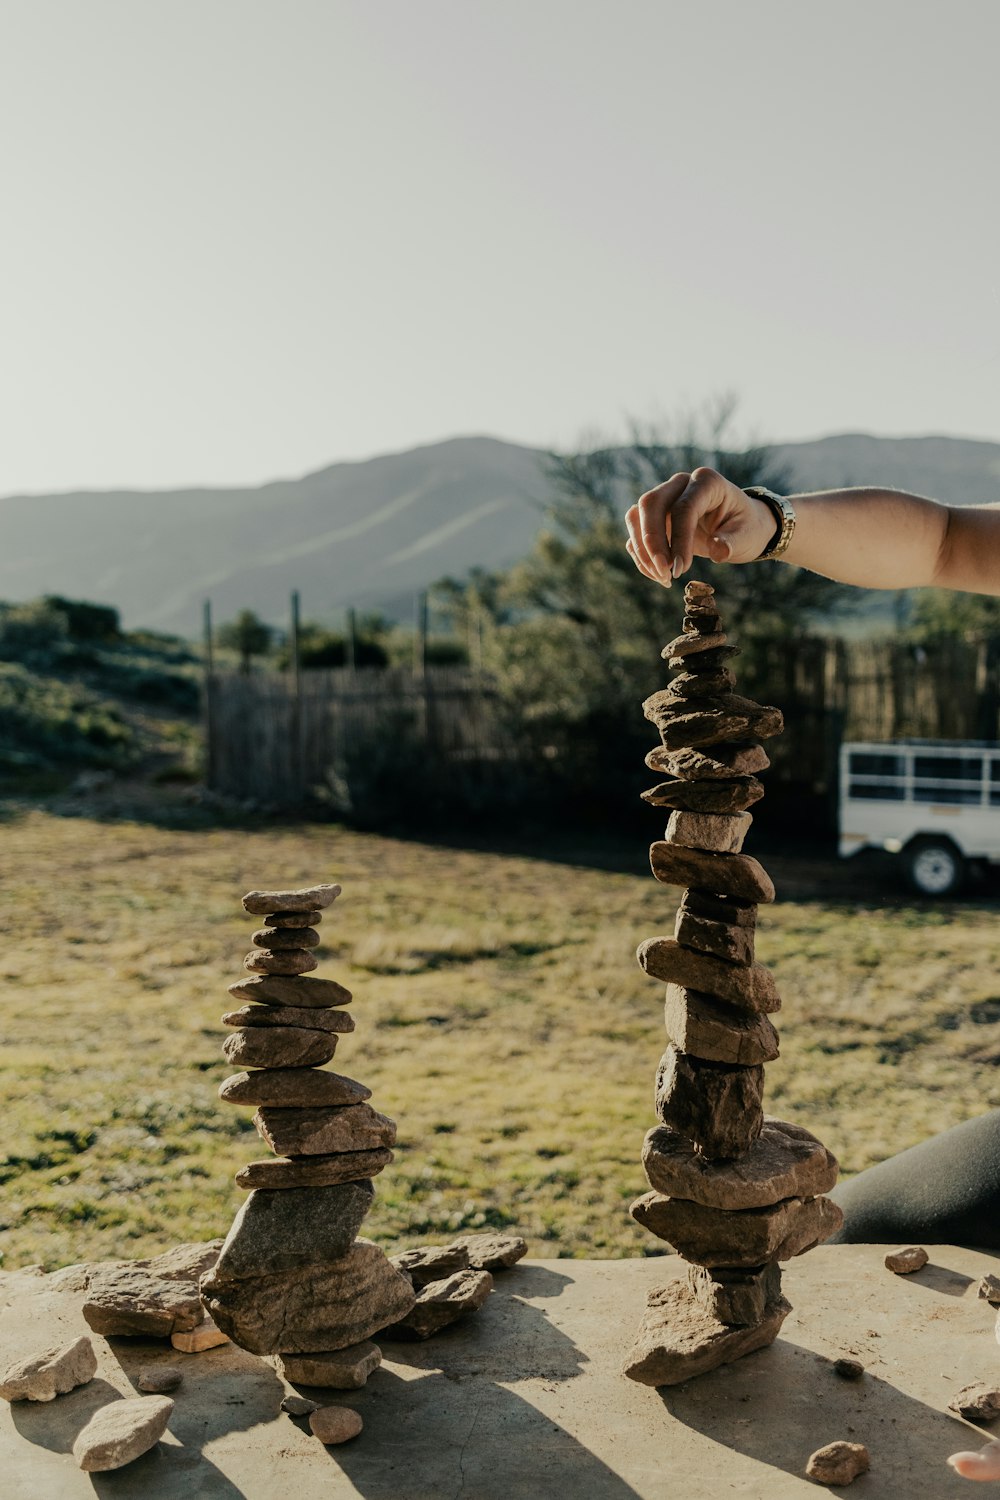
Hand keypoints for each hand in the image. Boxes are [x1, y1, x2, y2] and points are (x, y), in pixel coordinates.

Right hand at [624, 467, 777, 585]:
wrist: (742, 527)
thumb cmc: (746, 528)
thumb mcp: (746, 536)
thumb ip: (732, 543)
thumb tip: (718, 551)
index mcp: (707, 482)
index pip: (683, 507)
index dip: (678, 539)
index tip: (680, 570)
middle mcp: (681, 484)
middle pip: (650, 504)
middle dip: (652, 542)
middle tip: (665, 574)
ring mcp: (665, 497)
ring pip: (636, 517)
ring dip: (642, 550)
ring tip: (663, 578)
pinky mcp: (655, 516)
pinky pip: (636, 533)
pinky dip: (641, 556)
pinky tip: (659, 575)